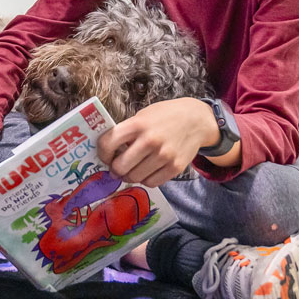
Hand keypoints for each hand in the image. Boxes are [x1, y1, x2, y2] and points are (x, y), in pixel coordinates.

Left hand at [96, 97, 215, 187]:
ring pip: (135, 177)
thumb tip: (110, 152)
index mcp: (138, 124)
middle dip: (115, 169)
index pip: (108, 143)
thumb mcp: (143, 116)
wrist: (196, 120)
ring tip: (131, 170)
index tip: (105, 156)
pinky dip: (145, 180)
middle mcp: (150, 140)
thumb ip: (127, 131)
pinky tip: (146, 172)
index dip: (102, 153)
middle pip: (120, 166)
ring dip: (129, 176)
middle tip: (116, 168)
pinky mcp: (175, 167)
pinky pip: (151, 182)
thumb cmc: (164, 116)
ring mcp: (163, 155)